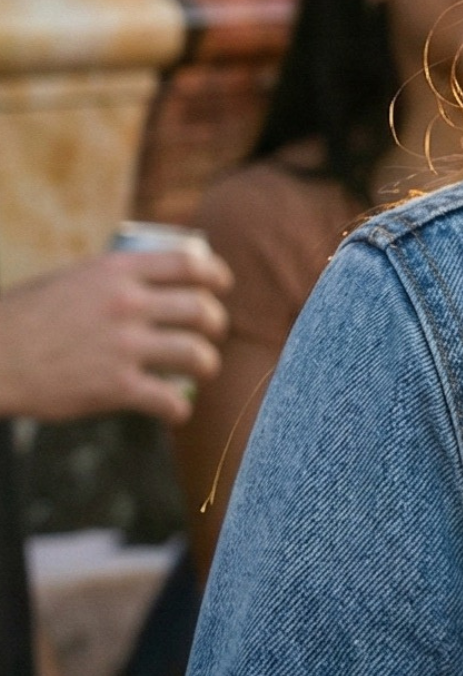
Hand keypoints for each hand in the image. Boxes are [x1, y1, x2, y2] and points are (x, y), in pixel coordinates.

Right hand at [0, 246, 231, 423]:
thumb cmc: (25, 318)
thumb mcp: (74, 279)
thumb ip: (116, 279)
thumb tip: (157, 283)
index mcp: (118, 271)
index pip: (189, 263)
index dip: (216, 274)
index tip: (223, 286)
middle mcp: (128, 303)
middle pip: (199, 309)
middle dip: (216, 323)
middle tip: (213, 333)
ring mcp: (123, 345)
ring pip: (194, 353)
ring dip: (208, 364)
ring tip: (204, 370)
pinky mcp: (114, 386)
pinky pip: (167, 398)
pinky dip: (178, 408)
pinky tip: (176, 412)